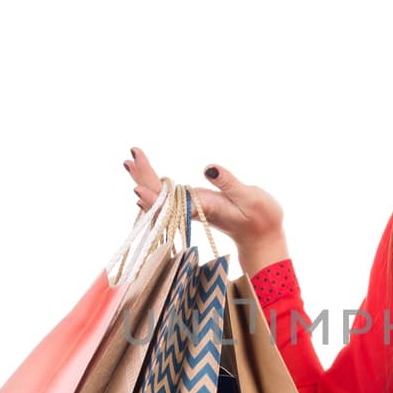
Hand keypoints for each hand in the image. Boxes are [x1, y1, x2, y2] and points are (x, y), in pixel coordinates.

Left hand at [124, 148, 288, 273]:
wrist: (262, 236)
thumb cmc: (260, 218)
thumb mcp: (250, 197)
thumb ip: (229, 183)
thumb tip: (208, 168)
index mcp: (202, 207)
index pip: (170, 202)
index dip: (153, 194)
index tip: (136, 185)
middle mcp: (192, 209)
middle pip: (160, 196)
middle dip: (143, 177)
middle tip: (129, 157)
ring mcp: (192, 207)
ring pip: (162, 195)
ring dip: (145, 179)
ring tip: (129, 162)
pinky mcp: (195, 205)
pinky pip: (169, 196)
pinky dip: (156, 184)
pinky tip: (145, 178)